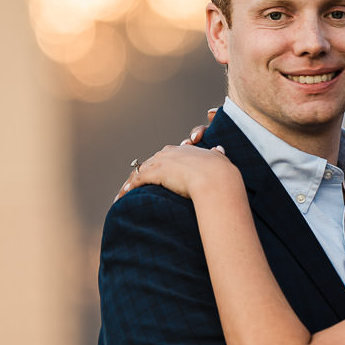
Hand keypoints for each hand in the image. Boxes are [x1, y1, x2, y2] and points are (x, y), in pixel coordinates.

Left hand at [120, 143, 236, 201]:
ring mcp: (161, 162)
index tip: (157, 175)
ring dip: (131, 182)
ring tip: (124, 193)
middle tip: (134, 187)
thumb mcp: (219, 160)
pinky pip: (138, 179)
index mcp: (183, 151)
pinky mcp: (155, 173)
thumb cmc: (221, 173)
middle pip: (150, 162)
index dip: (160, 166)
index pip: (166, 157)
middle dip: (142, 174)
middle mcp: (170, 153)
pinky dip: (130, 187)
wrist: (216, 179)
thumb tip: (218, 149)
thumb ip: (217, 155)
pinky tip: (124, 196)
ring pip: (141, 170)